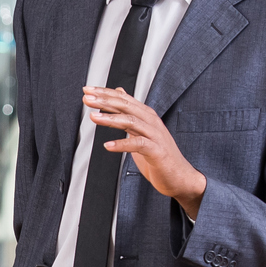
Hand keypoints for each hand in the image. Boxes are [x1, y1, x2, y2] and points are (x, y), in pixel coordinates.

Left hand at [85, 86, 206, 219]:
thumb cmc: (158, 155)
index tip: (87, 90)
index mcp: (146, 115)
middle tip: (86, 98)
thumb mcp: (141, 130)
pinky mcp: (156, 151)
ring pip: (131, 121)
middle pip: (126, 106)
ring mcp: (155, 135)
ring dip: (110, 119)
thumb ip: (130, 113)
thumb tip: (120, 92)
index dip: (105, 93)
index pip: (124, 99)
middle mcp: (151, 121)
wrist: (178, 176)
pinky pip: (138, 144)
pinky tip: (107, 146)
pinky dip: (122, 144)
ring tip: (93, 117)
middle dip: (105, 100)